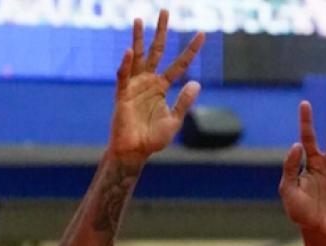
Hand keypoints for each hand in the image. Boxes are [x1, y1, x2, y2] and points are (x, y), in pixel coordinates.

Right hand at [110, 10, 204, 163]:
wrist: (134, 151)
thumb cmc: (153, 138)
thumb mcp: (174, 120)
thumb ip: (184, 102)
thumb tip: (197, 83)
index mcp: (162, 87)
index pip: (179, 64)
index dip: (191, 50)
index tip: (202, 34)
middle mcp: (148, 81)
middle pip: (156, 51)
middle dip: (160, 31)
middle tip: (165, 11)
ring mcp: (134, 85)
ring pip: (138, 57)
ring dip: (138, 38)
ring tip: (139, 19)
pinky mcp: (122, 94)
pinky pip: (123, 76)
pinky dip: (126, 64)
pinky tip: (129, 51)